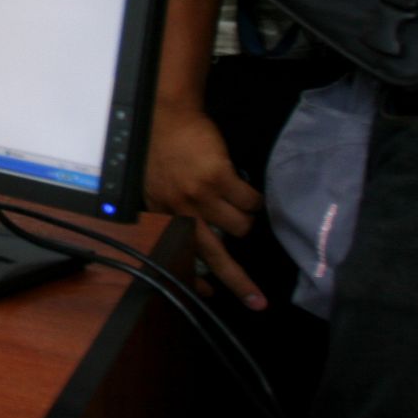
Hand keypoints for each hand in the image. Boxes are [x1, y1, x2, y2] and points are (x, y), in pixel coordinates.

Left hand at [144, 102, 266, 307]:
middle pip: (215, 257)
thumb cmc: (164, 150)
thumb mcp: (158, 186)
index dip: (195, 280)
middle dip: (239, 282)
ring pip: (241, 227)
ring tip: (237, 200)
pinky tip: (245, 188)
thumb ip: (175, 211)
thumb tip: (202, 237)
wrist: (166, 115)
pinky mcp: (219, 178)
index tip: (211, 295)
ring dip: (245, 218)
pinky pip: (251, 202)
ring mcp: (200, 195)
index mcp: (163, 212)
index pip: (178, 255)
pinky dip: (254, 199)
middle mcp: (181, 209)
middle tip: (258, 302)